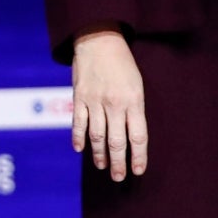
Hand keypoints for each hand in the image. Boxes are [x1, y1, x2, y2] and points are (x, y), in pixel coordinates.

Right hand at [71, 30, 146, 181]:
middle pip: (117, 141)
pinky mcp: (79, 96)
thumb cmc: (122, 63)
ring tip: (101, 166)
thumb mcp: (137, 84)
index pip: (138, 136)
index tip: (138, 171)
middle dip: (118, 162)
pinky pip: (78, 122)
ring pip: (97, 135)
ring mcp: (94, 101)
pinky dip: (78, 137)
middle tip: (118, 177)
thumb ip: (134, 109)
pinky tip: (80, 149)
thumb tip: (130, 136)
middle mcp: (114, 103)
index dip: (138, 156)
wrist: (99, 39)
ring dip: (99, 154)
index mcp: (134, 101)